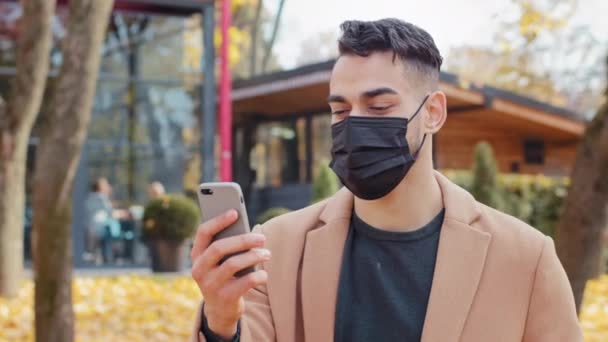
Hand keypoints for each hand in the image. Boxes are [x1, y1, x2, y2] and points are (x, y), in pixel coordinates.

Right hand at [191, 210, 270, 338]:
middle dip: (243, 240)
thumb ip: (228, 245)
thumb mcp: (220, 261)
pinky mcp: (224, 298)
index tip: (235, 212)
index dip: (218, 220)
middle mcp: (199, 270)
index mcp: (197, 255)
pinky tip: (264, 274)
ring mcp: (210, 285)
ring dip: (254, 256)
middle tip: (262, 238)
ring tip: (267, 253)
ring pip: (233, 264)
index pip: (203, 232)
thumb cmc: (224, 275)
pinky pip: (245, 282)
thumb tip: (250, 230)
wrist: (220, 310)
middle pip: (219, 248)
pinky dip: (258, 276)